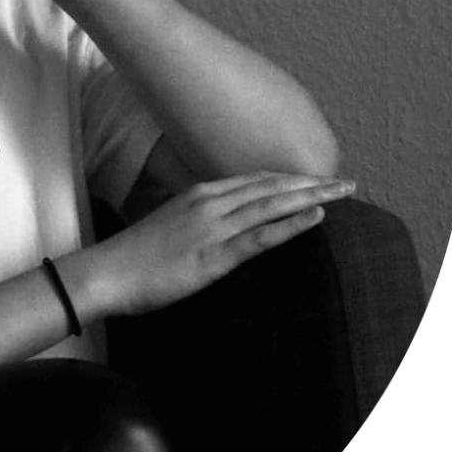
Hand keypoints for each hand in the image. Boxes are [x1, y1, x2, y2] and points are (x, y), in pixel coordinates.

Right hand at [77, 173, 355, 316]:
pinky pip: (261, 235)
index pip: (253, 181)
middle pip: (270, 186)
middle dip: (309, 182)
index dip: (288, 178)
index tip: (315, 179)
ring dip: (311, 196)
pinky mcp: (214, 254)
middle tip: (345, 181)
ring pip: (272, 204)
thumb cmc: (132, 258)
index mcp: (198, 195)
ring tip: (343, 192)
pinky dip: (291, 224)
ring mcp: (212, 227)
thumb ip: (196, 222)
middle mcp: (209, 203)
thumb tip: (218, 227)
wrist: (106, 273)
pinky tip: (316, 217)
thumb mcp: (169, 228)